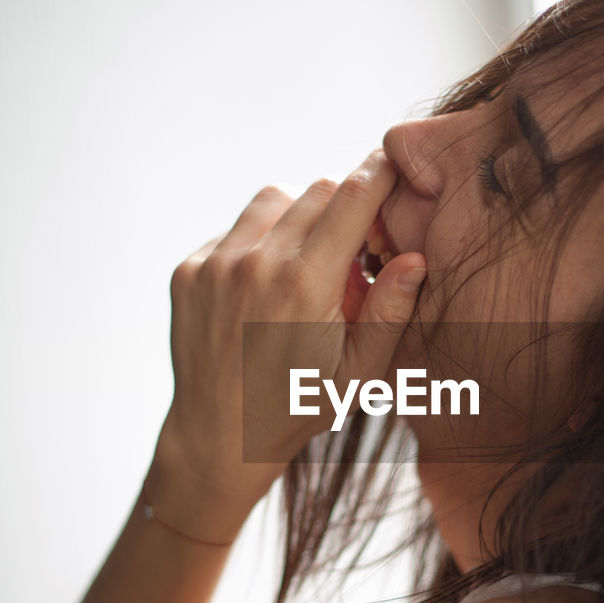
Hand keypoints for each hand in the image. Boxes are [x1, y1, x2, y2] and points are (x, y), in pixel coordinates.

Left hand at [157, 151, 426, 500]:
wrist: (220, 436)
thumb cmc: (299, 407)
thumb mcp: (360, 372)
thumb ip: (391, 311)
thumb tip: (415, 256)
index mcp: (306, 284)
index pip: (353, 196)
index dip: (380, 173)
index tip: (394, 165)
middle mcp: (256, 263)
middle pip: (317, 190)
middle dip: (344, 205)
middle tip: (350, 248)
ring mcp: (215, 265)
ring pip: (272, 200)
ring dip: (297, 219)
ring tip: (303, 268)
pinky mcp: (188, 271)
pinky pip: (233, 229)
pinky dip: (256, 244)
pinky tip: (262, 290)